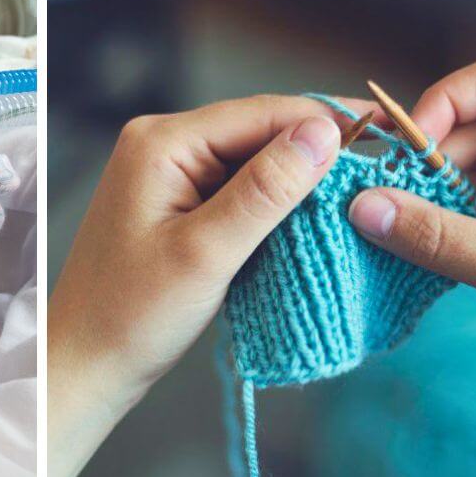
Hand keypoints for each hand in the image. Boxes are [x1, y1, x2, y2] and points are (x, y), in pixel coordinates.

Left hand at [48, 96, 348, 476]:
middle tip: (384, 168)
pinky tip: (312, 217)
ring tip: (360, 193)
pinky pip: (238, 189)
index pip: (262, 113)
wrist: (85, 364)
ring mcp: (169, 174)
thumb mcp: (206, 253)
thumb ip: (264, 191)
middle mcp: (162, 145)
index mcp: (161, 142)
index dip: (327, 122)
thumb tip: (323, 134)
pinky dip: (274, 203)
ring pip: (253, 161)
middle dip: (317, 150)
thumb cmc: (131, 315)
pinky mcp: (177, 203)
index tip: (390, 136)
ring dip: (299, 178)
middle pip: (260, 131)